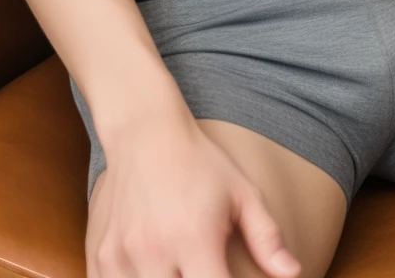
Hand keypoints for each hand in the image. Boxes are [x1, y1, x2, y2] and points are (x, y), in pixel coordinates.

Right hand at [87, 104, 301, 277]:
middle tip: (198, 272)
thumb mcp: (242, 193)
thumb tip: (294, 273)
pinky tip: (151, 272)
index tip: (226, 277)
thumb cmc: (199, 163)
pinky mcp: (99, 257)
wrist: (144, 131)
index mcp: (193, 238)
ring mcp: (120, 256)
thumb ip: (267, 238)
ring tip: (176, 269)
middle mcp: (153, 250)